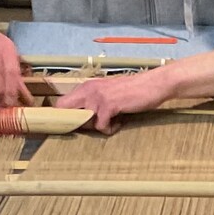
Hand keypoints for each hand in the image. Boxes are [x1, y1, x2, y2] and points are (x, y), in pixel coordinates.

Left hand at [53, 67, 177, 133]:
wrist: (152, 85)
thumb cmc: (132, 90)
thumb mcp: (108, 92)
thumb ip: (94, 101)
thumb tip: (82, 119)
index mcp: (87, 86)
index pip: (62, 102)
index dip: (64, 116)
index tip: (73, 125)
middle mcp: (88, 90)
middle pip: (64, 109)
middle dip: (73, 122)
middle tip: (91, 127)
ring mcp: (97, 97)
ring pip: (83, 121)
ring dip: (96, 126)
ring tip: (111, 122)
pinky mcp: (109, 105)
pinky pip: (101, 126)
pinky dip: (110, 129)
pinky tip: (119, 123)